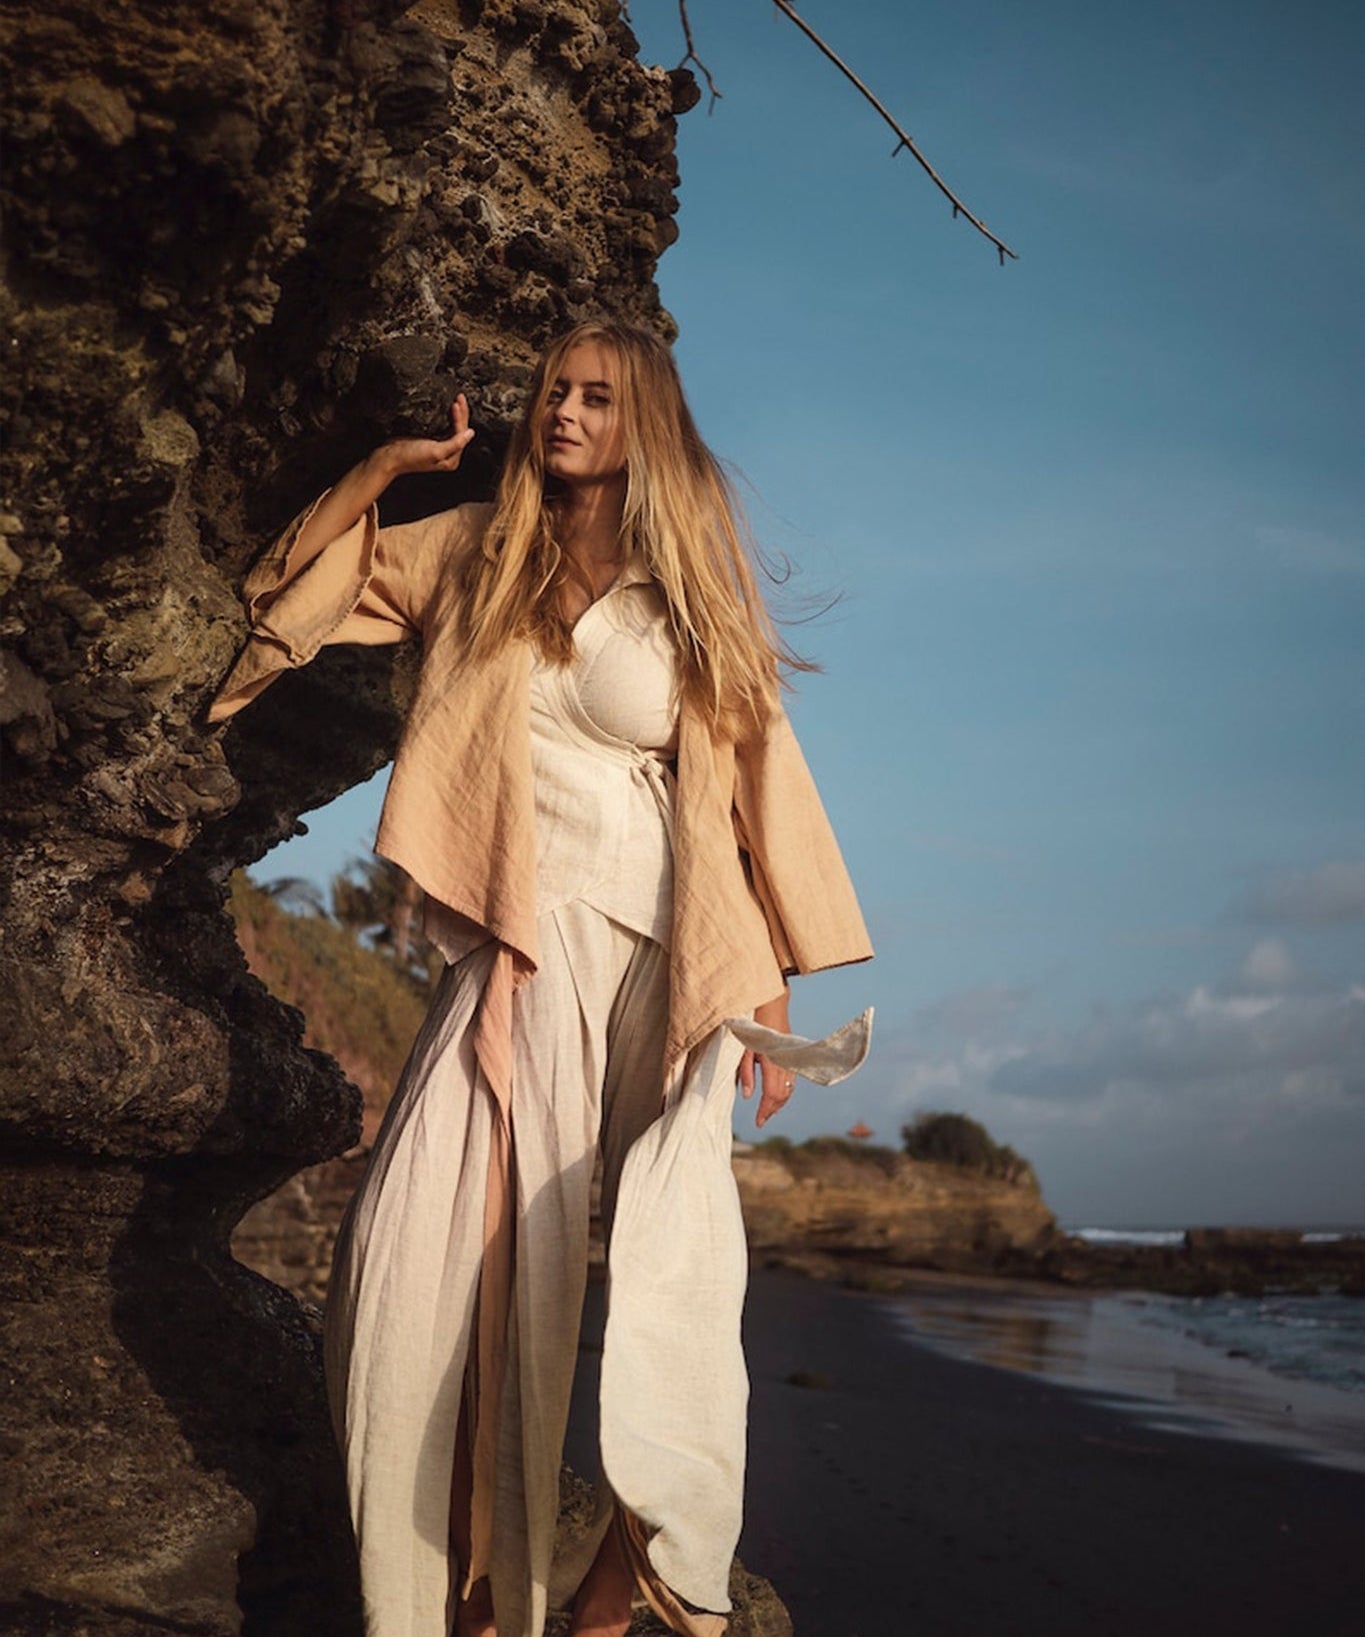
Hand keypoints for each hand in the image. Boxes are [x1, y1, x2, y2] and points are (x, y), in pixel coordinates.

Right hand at [375, 395, 474, 478]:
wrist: (389, 456)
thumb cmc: (410, 457)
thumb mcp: (435, 451)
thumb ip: (455, 443)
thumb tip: (470, 434)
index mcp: (452, 459)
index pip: (461, 434)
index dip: (460, 418)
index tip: (457, 403)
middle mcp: (449, 453)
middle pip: (459, 429)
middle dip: (461, 413)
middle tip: (460, 397)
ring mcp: (440, 445)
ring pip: (452, 425)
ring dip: (455, 413)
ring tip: (456, 399)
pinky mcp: (431, 438)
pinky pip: (443, 424)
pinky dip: (446, 415)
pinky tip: (446, 407)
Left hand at [738, 986, 793, 1128]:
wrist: (772, 1002)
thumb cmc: (752, 1023)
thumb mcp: (744, 1047)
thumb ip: (746, 1072)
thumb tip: (748, 1096)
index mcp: (772, 1062)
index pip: (771, 1094)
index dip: (765, 1111)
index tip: (758, 1122)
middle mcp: (785, 1063)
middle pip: (783, 1094)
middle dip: (772, 1109)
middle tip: (762, 1119)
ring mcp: (791, 1058)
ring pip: (790, 1088)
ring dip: (780, 1101)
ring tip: (769, 1110)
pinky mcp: (792, 1054)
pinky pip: (792, 1078)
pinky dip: (785, 1090)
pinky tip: (778, 1094)